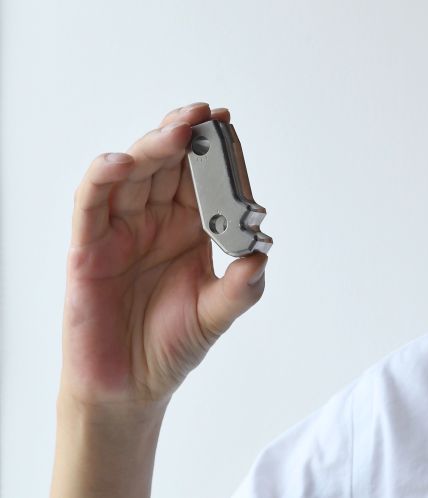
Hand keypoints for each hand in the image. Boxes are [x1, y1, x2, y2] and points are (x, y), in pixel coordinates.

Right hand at [59, 103, 267, 410]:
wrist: (129, 389)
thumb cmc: (171, 346)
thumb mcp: (216, 316)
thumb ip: (240, 288)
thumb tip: (262, 254)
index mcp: (190, 228)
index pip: (203, 177)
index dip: (215, 150)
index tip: (228, 123)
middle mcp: (156, 221)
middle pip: (168, 163)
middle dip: (187, 134)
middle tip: (206, 115)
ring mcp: (121, 231)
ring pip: (133, 173)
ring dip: (153, 146)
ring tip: (179, 130)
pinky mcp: (88, 248)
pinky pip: (92, 203)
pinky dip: (104, 177)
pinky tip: (122, 161)